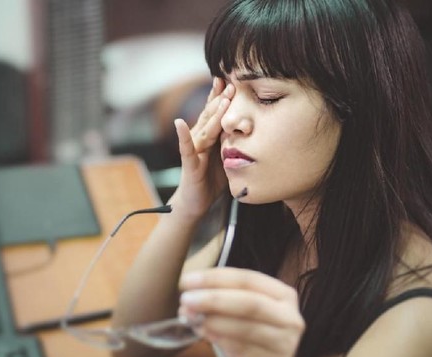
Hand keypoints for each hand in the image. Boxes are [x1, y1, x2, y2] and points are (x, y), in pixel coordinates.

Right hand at [170, 77, 233, 217]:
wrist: (195, 202)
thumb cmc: (211, 179)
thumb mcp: (227, 156)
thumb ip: (233, 140)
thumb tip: (252, 127)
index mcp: (210, 136)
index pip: (216, 112)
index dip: (223, 96)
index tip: (233, 78)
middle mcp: (200, 138)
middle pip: (210, 115)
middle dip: (221, 98)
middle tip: (232, 82)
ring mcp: (194, 149)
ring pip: (204, 128)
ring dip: (211, 112)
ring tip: (220, 98)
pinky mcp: (190, 163)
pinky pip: (186, 148)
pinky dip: (183, 136)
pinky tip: (179, 123)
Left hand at [179, 268, 304, 356]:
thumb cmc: (247, 336)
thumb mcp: (236, 311)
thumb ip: (218, 298)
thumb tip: (188, 292)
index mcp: (281, 294)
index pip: (247, 279)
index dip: (215, 278)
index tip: (187, 280)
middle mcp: (290, 315)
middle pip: (249, 301)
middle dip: (213, 298)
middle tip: (186, 299)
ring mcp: (285, 341)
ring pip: (245, 326)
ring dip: (212, 320)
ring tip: (190, 317)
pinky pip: (241, 348)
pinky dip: (218, 338)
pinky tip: (202, 332)